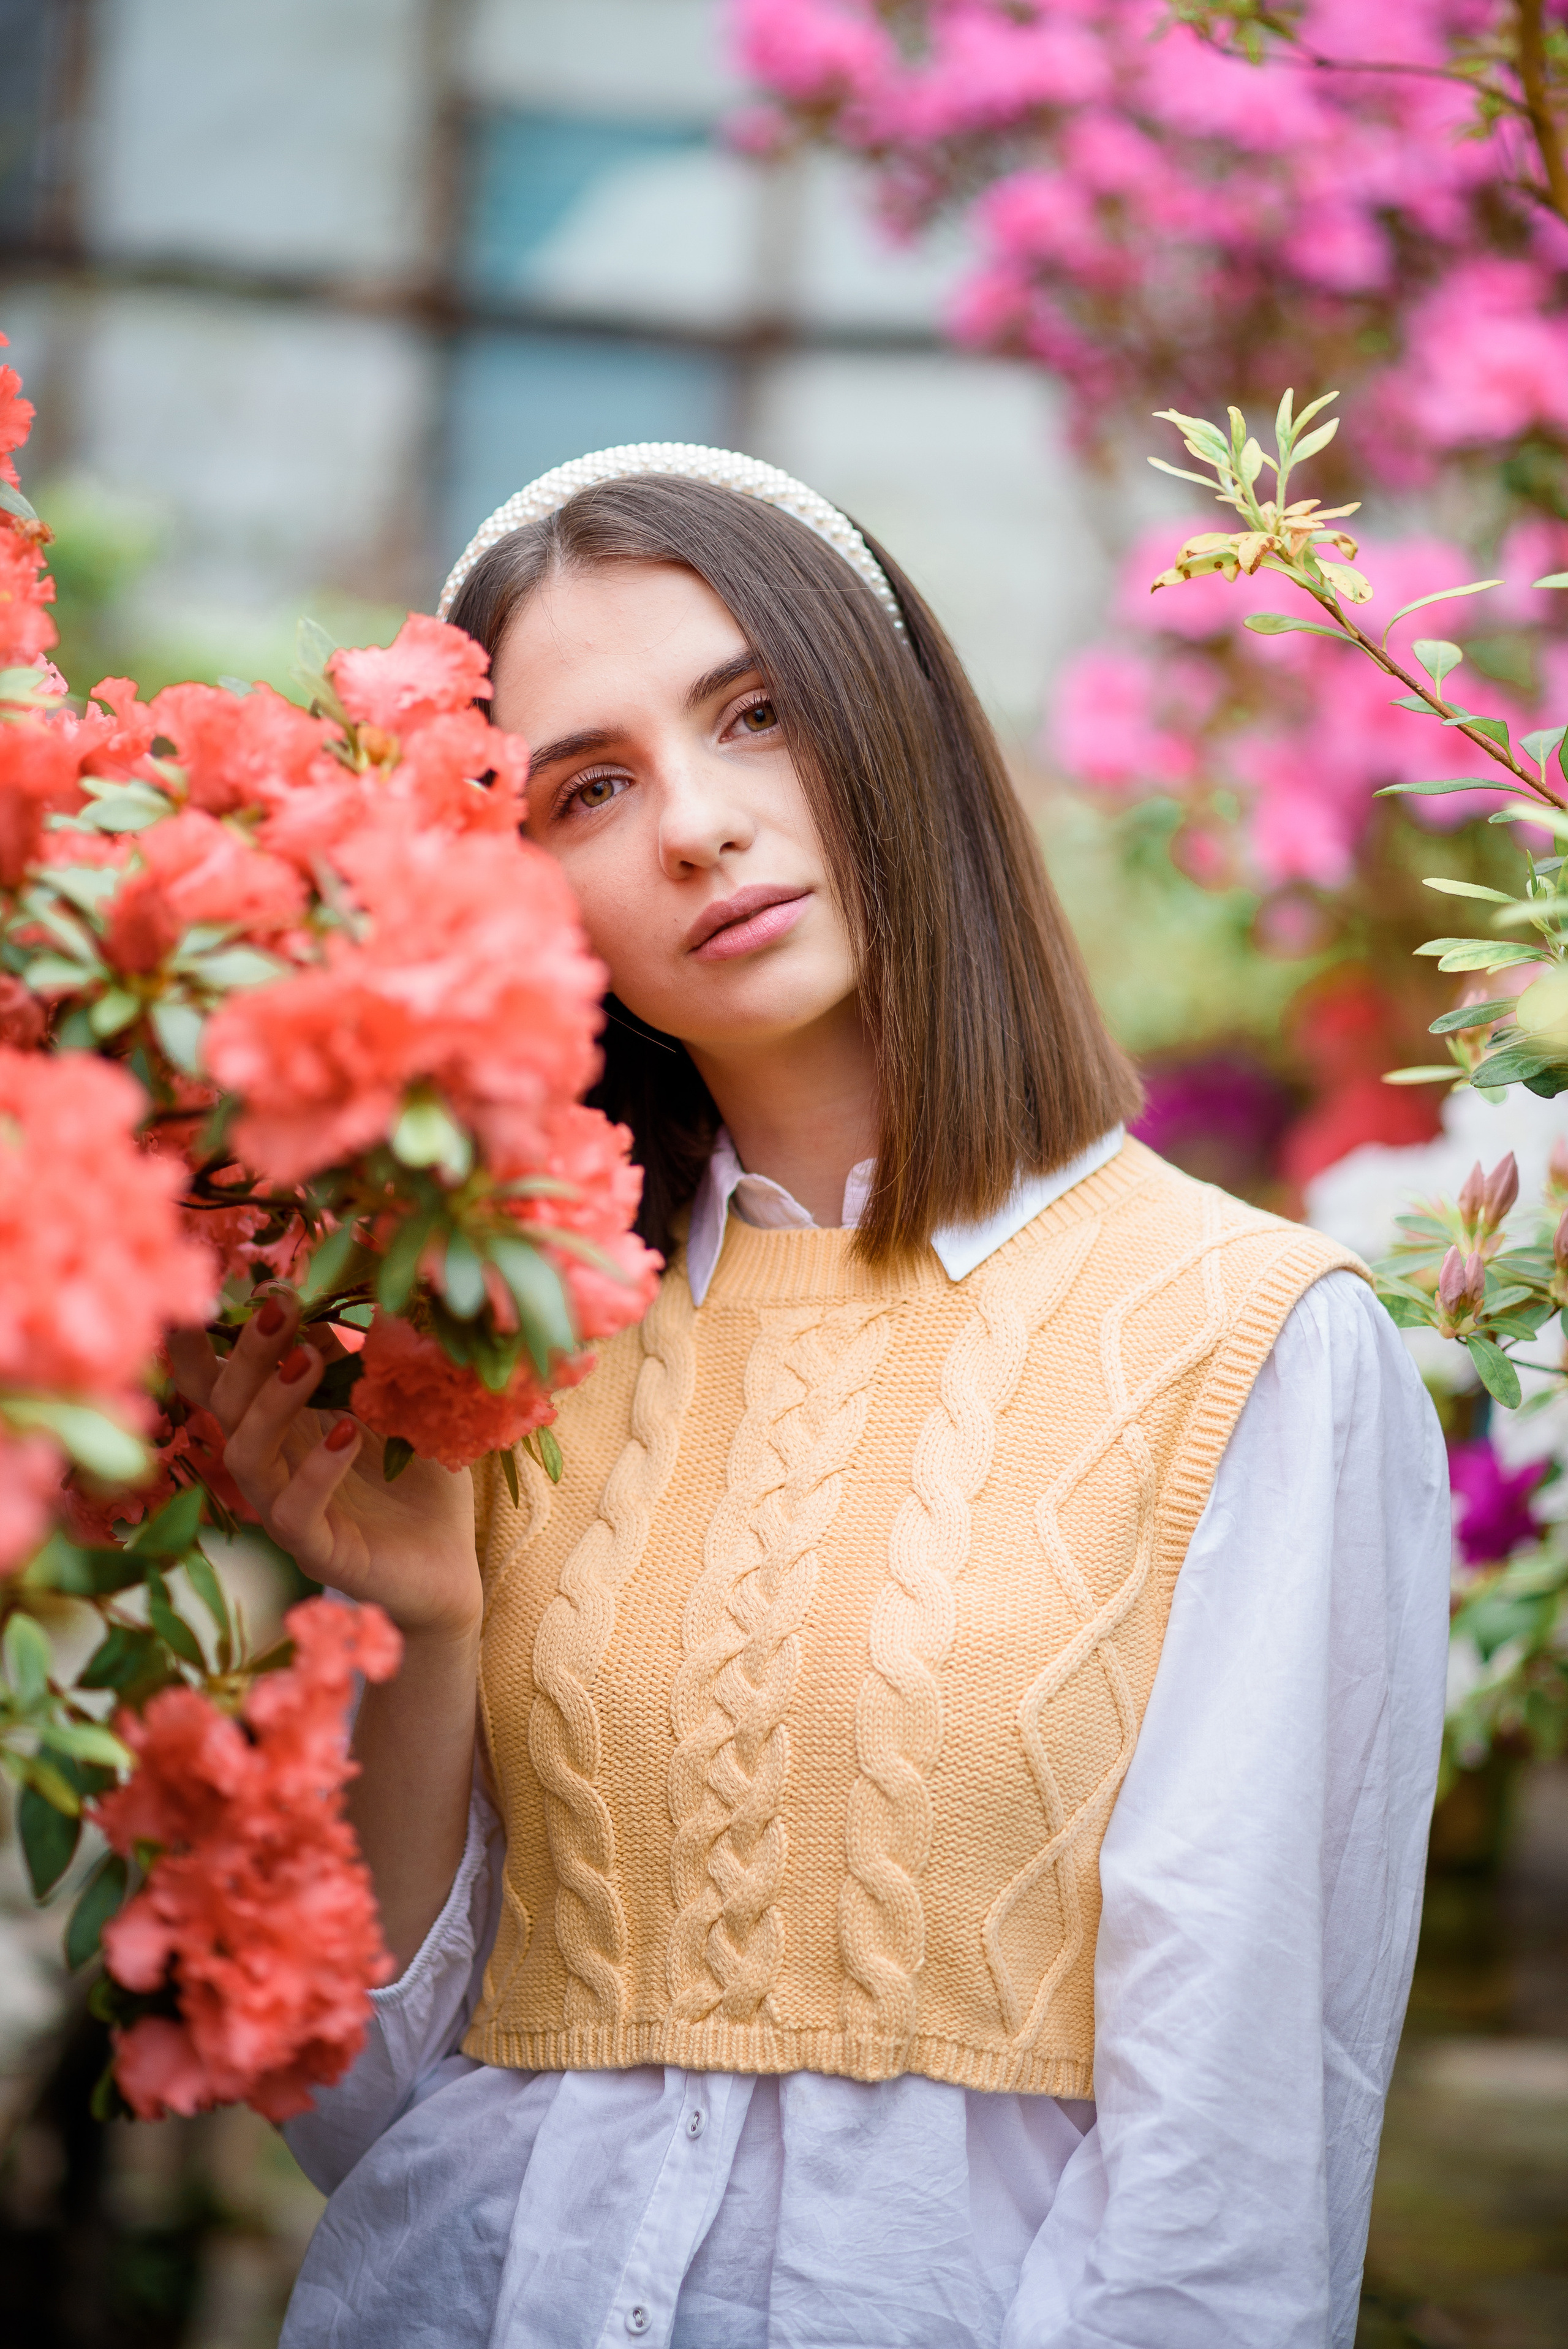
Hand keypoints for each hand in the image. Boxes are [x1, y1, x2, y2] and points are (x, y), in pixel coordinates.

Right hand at [166, 1296, 481, 1641]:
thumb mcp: (391, 1411)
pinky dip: (317, 1470)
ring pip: (247, 1456)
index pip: (221, 1385)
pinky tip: (348, 1434)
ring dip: (273, 1403)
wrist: (450, 1567)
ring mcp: (287, 1514)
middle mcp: (271, 1469)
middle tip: (279, 1306)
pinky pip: (295, 1514)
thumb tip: (330, 1301)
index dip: (201, 1344)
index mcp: (280, 1430)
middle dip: (247, 1354)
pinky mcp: (318, 1553)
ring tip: (307, 1359)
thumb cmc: (416, 1484)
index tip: (209, 1290)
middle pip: (227, 1408)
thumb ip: (356, 1365)